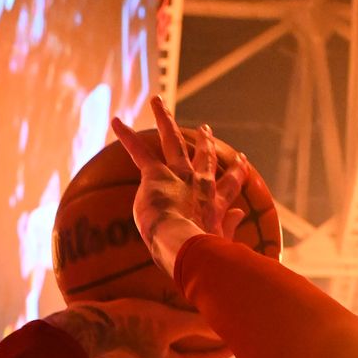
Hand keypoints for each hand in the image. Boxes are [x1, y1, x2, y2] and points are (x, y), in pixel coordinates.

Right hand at [45, 300, 229, 357]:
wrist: (85, 329)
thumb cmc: (129, 325)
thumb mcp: (168, 322)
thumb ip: (196, 325)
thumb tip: (223, 325)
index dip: (224, 351)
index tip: (240, 342)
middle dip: (205, 349)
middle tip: (221, 336)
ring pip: (168, 355)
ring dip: (182, 344)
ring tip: (193, 330)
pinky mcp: (122, 355)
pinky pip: (150, 347)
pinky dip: (163, 339)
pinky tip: (160, 326)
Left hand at [110, 97, 250, 276]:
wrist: (187, 246)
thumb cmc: (204, 254)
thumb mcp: (222, 242)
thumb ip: (231, 228)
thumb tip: (242, 215)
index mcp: (215, 204)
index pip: (229, 186)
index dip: (236, 174)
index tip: (241, 162)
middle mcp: (200, 184)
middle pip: (204, 157)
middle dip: (205, 142)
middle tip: (205, 129)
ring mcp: (179, 177)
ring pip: (172, 141)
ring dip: (164, 120)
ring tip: (158, 102)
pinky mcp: (156, 177)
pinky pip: (140, 152)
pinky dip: (127, 136)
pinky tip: (116, 122)